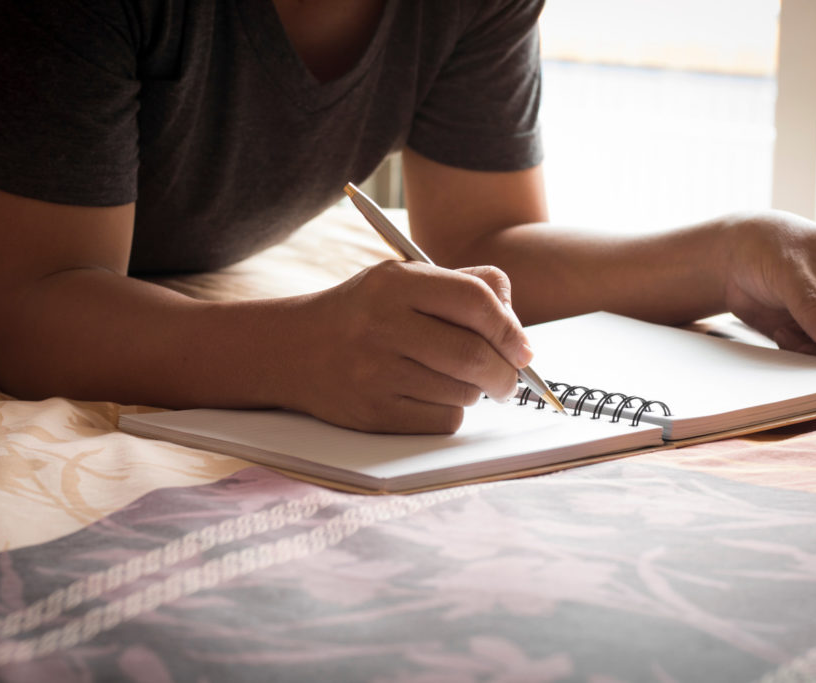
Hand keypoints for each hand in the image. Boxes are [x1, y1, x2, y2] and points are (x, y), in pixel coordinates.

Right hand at [289, 261, 533, 432]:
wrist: (292, 350)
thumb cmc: (364, 314)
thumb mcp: (402, 280)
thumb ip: (463, 286)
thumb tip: (516, 327)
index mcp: (395, 283)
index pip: (475, 301)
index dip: (510, 328)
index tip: (523, 349)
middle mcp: (383, 325)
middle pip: (475, 355)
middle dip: (505, 373)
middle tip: (508, 378)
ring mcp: (375, 372)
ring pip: (463, 392)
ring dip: (474, 392)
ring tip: (455, 380)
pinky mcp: (373, 413)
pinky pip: (443, 420)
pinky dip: (451, 412)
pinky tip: (432, 397)